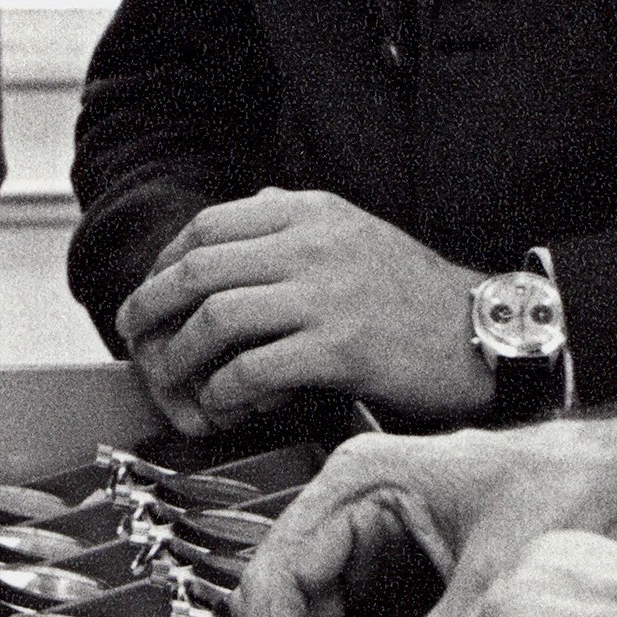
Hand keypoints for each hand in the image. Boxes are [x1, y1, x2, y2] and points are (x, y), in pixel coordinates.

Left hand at [113, 189, 483, 433]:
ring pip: (217, 319)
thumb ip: (295, 224)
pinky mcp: (340, 350)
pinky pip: (253, 370)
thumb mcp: (354, 233)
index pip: (209, 225)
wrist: (481, 332)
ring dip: (182, 356)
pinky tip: (225, 404)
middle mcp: (313, 245)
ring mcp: (327, 296)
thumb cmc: (413, 293)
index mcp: (311, 212)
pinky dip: (225, 391)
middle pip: (199, 269)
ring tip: (177, 379)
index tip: (151, 293)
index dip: (165, 262)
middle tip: (135, 337)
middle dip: (151, 306)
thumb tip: (236, 222)